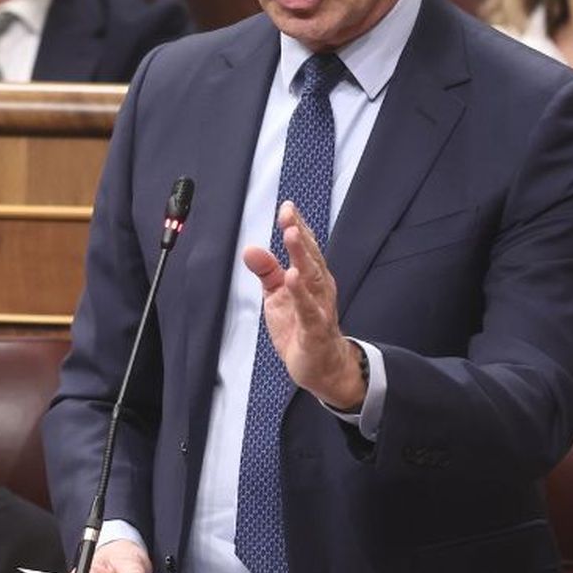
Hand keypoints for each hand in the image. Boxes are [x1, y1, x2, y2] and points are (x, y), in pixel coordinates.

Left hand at [242, 200, 366, 409]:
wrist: (322, 366)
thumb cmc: (301, 326)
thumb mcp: (277, 294)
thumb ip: (266, 270)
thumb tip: (250, 249)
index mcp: (311, 277)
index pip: (305, 247)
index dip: (296, 226)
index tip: (287, 206)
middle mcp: (319, 288)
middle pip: (309, 256)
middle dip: (299, 234)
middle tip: (288, 214)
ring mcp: (319, 307)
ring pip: (311, 277)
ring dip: (301, 255)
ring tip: (291, 235)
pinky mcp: (315, 329)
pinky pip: (309, 309)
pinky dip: (301, 293)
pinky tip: (293, 278)